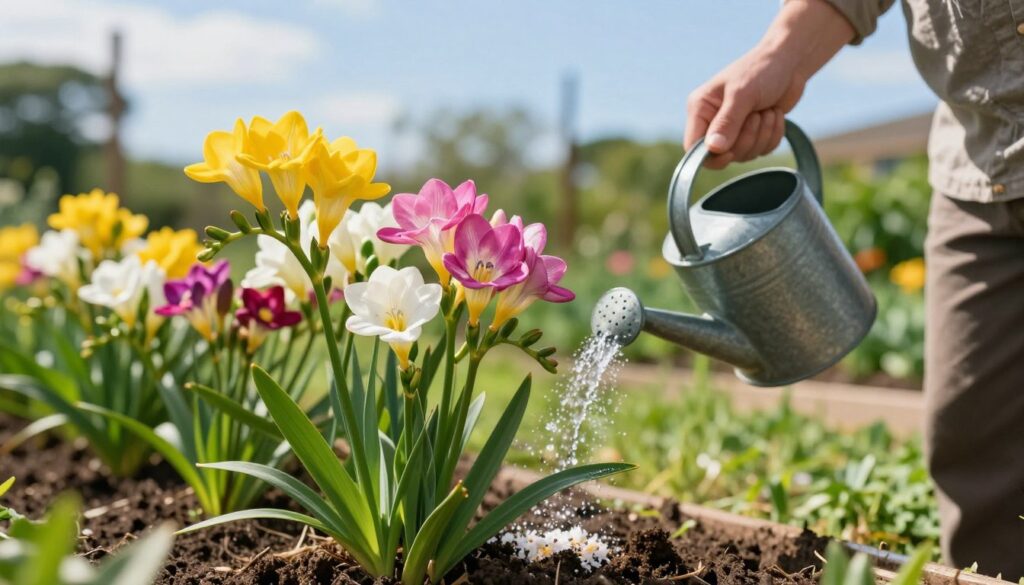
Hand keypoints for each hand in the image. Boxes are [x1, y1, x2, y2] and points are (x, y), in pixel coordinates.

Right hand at [683, 0, 854, 168]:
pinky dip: (772, 135)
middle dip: (746, 138)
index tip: (730, 151)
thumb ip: (727, 122)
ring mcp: (733, 129)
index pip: (694, 147)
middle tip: (757, 115)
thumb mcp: (743, 94)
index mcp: (701, 108)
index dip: (711, 155)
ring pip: (744, 154)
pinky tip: (775, 114)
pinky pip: (761, 151)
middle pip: (722, 154)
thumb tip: (713, 149)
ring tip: (768, 110)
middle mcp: (713, 121)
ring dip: (762, 135)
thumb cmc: (762, 70)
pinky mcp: (753, 133)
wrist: (790, 62)